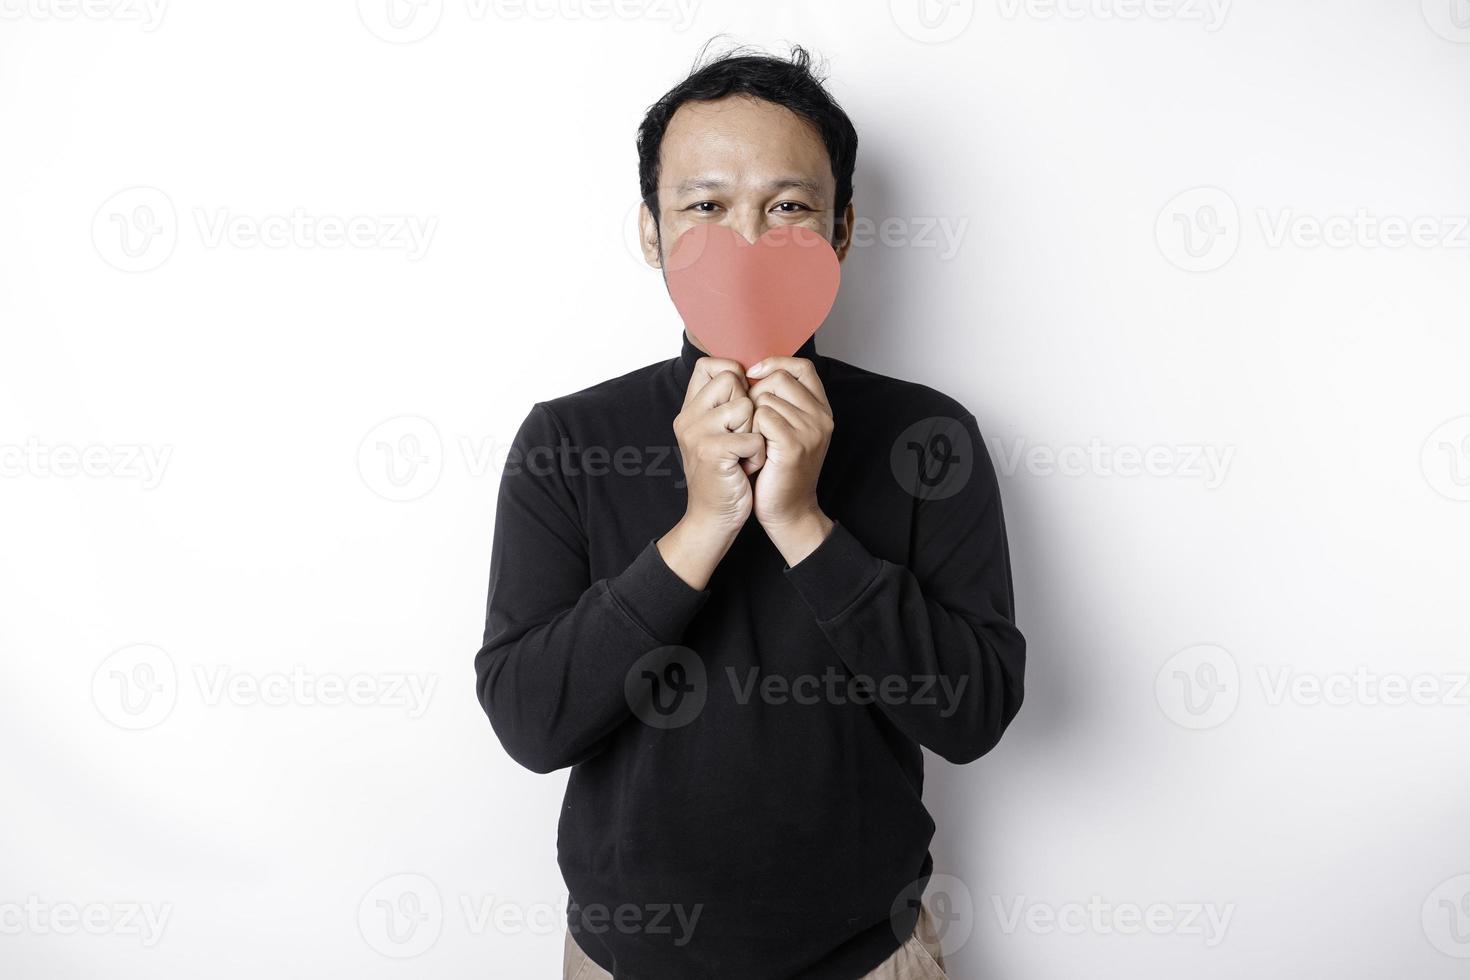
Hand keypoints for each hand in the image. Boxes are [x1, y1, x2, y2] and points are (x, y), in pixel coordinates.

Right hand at [658, 357, 764, 588]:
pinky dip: (758, 456)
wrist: (713, 518)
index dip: (733, 375)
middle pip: (732, 380)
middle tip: (740, 438)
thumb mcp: (719, 434)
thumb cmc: (726, 474)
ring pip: (746, 407)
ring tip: (743, 455)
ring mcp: (697, 433)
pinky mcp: (712, 451)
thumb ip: (725, 403)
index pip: (709, 365)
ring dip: (755, 434)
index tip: (741, 403)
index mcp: (689, 409)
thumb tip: (751, 371)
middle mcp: (688, 417)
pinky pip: (754, 437)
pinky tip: (745, 469)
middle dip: (748, 409)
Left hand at [747, 356, 834, 564]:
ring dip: (750, 415)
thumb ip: (782, 401)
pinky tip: (753, 447)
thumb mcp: (788, 430)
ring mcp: (810, 430)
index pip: (801, 366)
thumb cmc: (779, 470)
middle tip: (750, 420)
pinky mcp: (793, 444)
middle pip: (779, 379)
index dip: (775, 364)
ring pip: (766, 398)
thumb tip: (754, 370)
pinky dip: (750, 429)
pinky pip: (761, 416)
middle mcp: (821, 416)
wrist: (788, 511)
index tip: (753, 376)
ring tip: (754, 438)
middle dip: (755, 394)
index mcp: (821, 409)